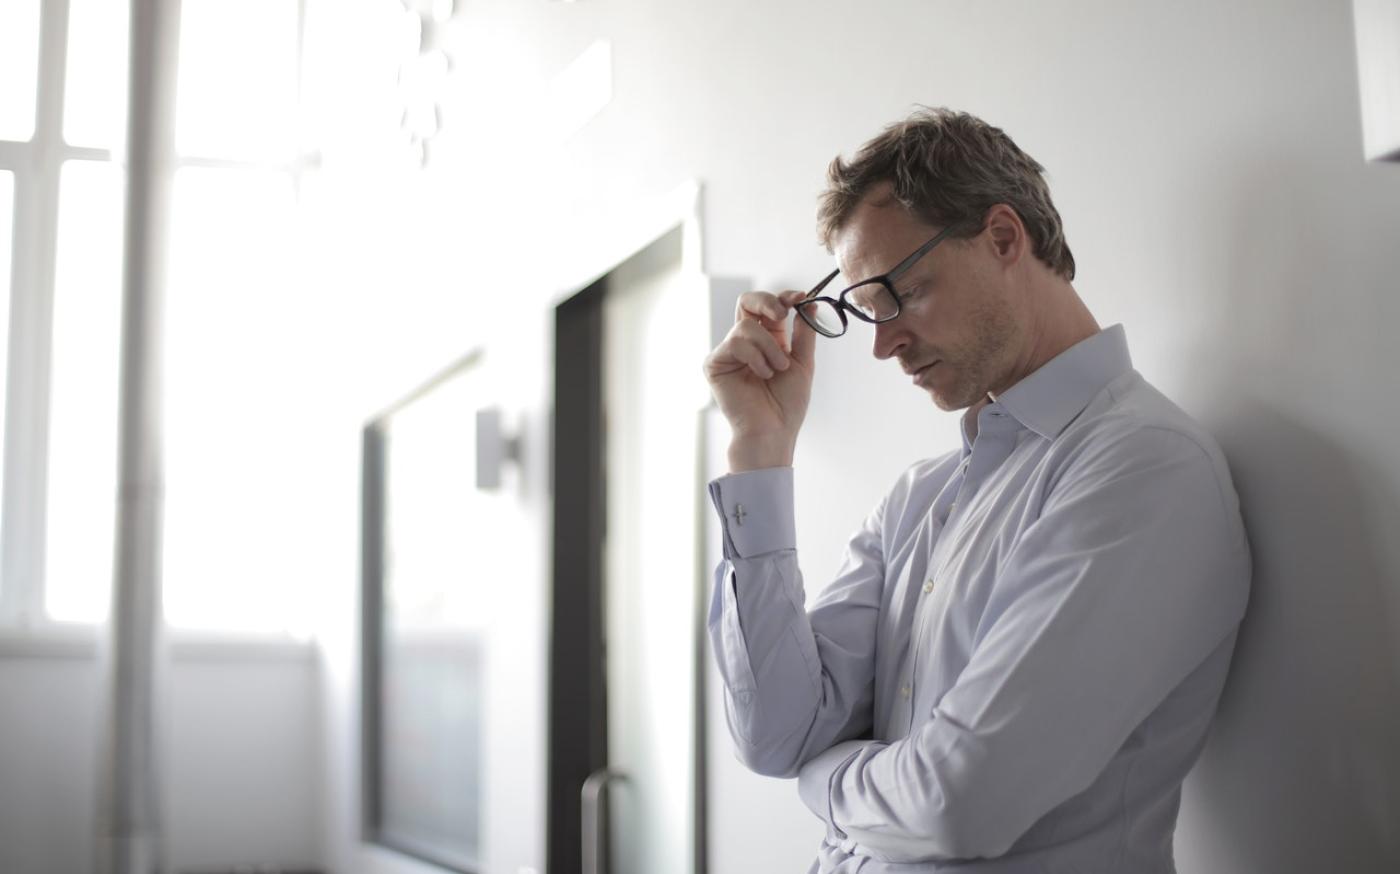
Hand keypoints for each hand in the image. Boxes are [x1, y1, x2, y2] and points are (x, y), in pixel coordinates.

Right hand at [703, 290, 815, 470]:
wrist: (773, 430)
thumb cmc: (787, 404)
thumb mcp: (803, 362)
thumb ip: (804, 332)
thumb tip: (810, 303)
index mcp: (768, 339)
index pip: (770, 306)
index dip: (784, 298)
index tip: (800, 298)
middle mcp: (746, 342)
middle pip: (747, 301)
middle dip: (767, 302)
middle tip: (782, 314)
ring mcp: (729, 352)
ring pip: (746, 326)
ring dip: (769, 347)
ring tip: (776, 369)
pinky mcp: (715, 363)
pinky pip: (734, 343)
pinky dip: (754, 358)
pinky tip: (761, 375)